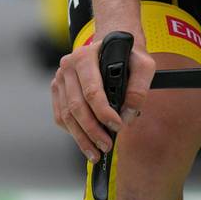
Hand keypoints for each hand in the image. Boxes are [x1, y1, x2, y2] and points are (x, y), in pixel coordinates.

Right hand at [50, 32, 153, 161]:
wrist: (110, 46)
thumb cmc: (127, 56)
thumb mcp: (142, 65)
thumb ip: (139, 89)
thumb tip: (128, 116)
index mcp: (85, 56)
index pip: (92, 91)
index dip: (104, 113)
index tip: (118, 126)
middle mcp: (68, 66)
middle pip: (77, 107)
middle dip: (92, 131)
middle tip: (107, 146)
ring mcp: (59, 78)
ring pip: (67, 115)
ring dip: (81, 138)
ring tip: (96, 153)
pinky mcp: (57, 90)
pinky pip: (61, 117)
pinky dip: (73, 132)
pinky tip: (86, 142)